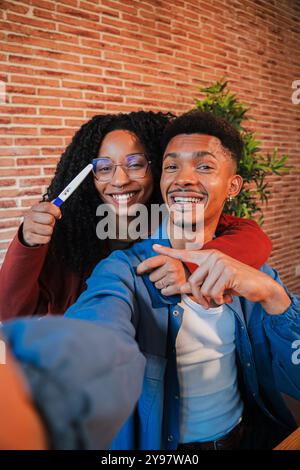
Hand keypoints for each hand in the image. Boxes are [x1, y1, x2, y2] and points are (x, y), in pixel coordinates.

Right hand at [22, 202, 61, 246]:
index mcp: (34, 208)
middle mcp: (29, 216)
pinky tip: (42, 236)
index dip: (56, 211)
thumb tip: (58, 205)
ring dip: (50, 231)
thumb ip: (52, 207)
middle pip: (49, 219)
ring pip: (49, 230)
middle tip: (49, 223)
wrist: (28, 232)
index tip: (58, 215)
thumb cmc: (40, 220)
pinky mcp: (28, 237)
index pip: (47, 206)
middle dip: (53, 222)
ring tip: (45, 229)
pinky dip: (47, 239)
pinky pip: (46, 239)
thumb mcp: (44, 212)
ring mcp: (28, 226)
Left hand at [136, 253, 187, 295]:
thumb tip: (152, 249)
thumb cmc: (177, 266)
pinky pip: (163, 292)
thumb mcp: (170, 257)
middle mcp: (172, 267)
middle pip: (151, 277)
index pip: (149, 263)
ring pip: (157, 285)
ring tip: (168, 279)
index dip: (141, 268)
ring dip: (160, 284)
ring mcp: (175, 278)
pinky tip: (171, 285)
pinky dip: (165, 290)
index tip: (138, 271)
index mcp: (168, 258)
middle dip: (155, 277)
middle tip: (163, 274)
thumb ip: (159, 254)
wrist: (193, 274)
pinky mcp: (178, 288)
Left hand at [152, 244, 290, 314]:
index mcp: (208, 256)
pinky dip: (219, 300)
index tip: (153, 248)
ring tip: (222, 298)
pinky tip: (228, 297)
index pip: (185, 254)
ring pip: (203, 289)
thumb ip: (200, 284)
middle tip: (209, 303)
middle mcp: (213, 256)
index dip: (168, 252)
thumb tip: (181, 289)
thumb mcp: (215, 283)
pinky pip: (213, 293)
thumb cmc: (235, 284)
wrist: (259, 285)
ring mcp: (220, 263)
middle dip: (199, 297)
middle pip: (192, 281)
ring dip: (211, 300)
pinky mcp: (228, 272)